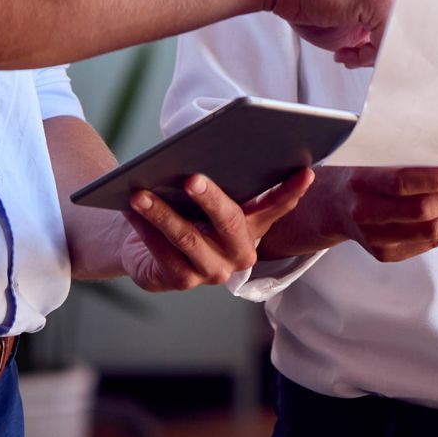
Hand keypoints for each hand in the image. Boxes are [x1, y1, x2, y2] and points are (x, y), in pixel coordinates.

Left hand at [118, 169, 312, 291]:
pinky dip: (145, 230)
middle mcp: (241, 252)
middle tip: (192, 178)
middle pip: (229, 222)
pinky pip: (164, 255)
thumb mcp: (208, 197)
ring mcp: (214, 270)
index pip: (278, 206)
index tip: (306, 171)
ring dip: (162, 214)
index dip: (293, 190)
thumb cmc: (185, 210)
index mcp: (255, 226)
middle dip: (210, 199)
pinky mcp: (184, 281)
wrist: (149, 246)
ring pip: (188, 239)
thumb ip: (221, 182)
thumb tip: (216, 155)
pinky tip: (131, 211)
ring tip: (141, 193)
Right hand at [252, 0, 419, 60]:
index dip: (418, 48)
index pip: (434, 21)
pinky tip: (346, 51)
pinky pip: (389, 44)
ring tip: (354, 54)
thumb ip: (387, 35)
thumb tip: (402, 61)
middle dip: (401, 56)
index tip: (400, 64)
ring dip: (380, 58)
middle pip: (428, 32)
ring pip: (409, 41)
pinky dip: (366, 58)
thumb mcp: (363, 22)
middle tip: (373, 62)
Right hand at [338, 166, 437, 262]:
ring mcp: (374, 238)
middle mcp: (364, 213)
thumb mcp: (372, 158)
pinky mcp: (385, 254)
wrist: (332, 206)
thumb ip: (403, 158)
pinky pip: (427, 244)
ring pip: (429, 232)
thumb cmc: (361, 175)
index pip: (402, 183)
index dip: (436, 180)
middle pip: (420, 212)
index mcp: (360, 182)